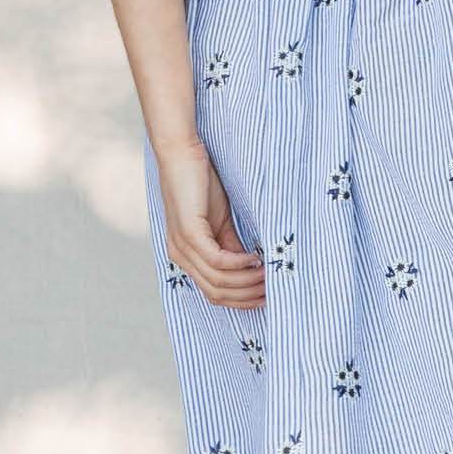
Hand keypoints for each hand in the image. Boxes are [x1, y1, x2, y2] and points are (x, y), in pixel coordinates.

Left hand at [156, 137, 264, 306]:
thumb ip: (232, 245)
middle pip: (216, 293)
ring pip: (218, 281)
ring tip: (267, 273)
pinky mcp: (189, 233)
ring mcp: (183, 247)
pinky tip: (254, 257)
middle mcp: (180, 256)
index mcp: (186, 256)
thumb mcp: (220, 221)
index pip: (213, 292)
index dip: (241, 299)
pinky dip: (239, 264)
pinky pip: (217, 262)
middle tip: (272, 288)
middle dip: (247, 295)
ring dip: (247, 281)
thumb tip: (252, 268)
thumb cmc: (200, 183)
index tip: (266, 295)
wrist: (182, 153)